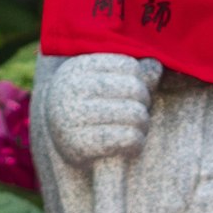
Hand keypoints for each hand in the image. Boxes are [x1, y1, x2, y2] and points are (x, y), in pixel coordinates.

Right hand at [43, 52, 159, 167]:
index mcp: (76, 68)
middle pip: (134, 89)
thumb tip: (155, 66)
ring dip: (142, 125)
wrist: (57, 146)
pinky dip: (137, 143)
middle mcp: (70, 90)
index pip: (128, 65)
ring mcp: (72, 118)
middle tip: (138, 115)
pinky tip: (130, 146)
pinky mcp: (80, 146)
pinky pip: (130, 138)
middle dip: (144, 103)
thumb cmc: (88, 108)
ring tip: (135, 130)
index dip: (139, 81)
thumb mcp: (104, 84)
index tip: (132, 95)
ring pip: (135, 114)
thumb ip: (133, 74)